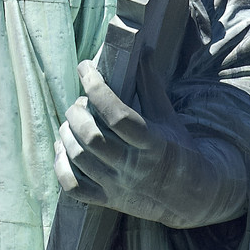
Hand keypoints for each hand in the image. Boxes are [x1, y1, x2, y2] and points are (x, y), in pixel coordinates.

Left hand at [54, 58, 246, 229]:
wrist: (189, 196)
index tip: (85, 68)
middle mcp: (134, 166)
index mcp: (153, 143)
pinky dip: (61, 166)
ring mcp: (118, 186)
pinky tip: (63, 148)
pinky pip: (73, 188)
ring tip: (71, 121)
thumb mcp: (168, 116)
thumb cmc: (177, 149)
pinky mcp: (107, 201)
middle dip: (77, 113)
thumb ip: (150, 84)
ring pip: (80, 159)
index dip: (97, 89)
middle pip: (93, 138)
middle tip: (79, 102)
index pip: (118, 116)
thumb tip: (141, 49)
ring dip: (66, 134)